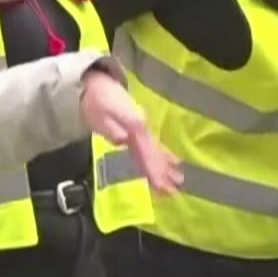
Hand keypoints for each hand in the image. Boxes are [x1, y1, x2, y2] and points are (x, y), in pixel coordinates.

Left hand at [80, 68, 182, 194]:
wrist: (98, 85)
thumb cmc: (98, 100)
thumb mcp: (100, 111)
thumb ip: (111, 126)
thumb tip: (122, 139)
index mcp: (136, 125)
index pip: (147, 151)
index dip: (154, 169)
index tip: (161, 185)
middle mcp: (143, 128)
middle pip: (155, 154)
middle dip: (164, 173)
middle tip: (174, 191)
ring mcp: (142, 130)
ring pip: (156, 151)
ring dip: (167, 167)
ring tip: (179, 182)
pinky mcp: (139, 132)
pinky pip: (153, 147)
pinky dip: (164, 157)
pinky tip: (174, 164)